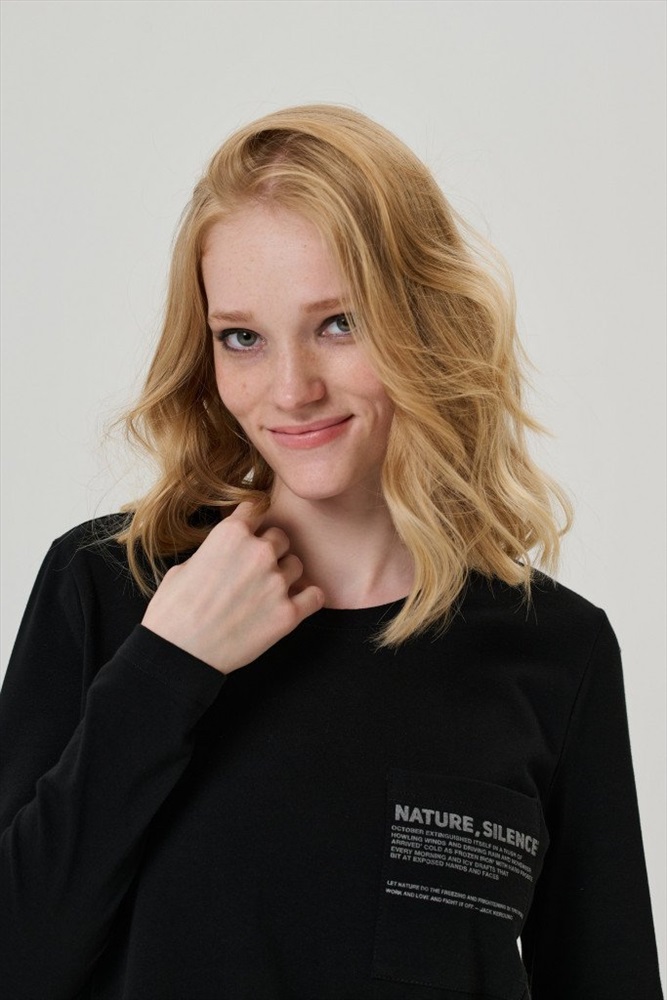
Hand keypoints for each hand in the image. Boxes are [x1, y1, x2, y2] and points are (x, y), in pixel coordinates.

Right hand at [141, 502, 323, 673]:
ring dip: (286, 576)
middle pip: (281, 538)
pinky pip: (315, 596)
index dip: (252, 521)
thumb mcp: (185, 566)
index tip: (251, 532)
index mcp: (231, 534)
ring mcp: (277, 583)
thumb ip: (215, 551)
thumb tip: (227, 554)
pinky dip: (307, 599)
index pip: (256, 508)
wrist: (178, 654)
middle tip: (256, 570)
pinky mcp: (288, 614)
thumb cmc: (173, 612)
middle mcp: (259, 552)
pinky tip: (294, 605)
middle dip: (270, 551)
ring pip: (297, 565)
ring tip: (268, 593)